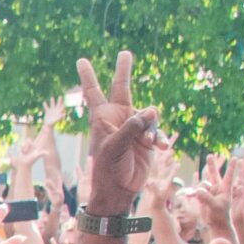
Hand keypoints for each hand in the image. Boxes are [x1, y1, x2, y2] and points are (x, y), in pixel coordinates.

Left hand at [77, 52, 162, 215]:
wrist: (119, 191)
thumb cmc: (109, 170)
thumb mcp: (116, 147)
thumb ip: (132, 127)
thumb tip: (152, 110)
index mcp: (102, 118)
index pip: (94, 92)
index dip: (88, 76)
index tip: (81, 60)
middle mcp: (118, 118)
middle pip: (122, 88)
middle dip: (123, 70)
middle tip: (124, 52)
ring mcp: (133, 127)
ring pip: (149, 115)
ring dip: (152, 128)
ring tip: (148, 144)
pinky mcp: (147, 138)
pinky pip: (158, 131)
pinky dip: (161, 138)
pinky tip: (162, 148)